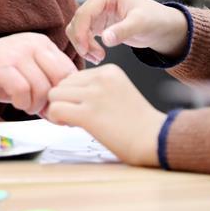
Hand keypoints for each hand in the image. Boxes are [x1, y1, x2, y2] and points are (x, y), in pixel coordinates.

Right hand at [0, 32, 77, 115]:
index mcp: (41, 44)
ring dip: (35, 104)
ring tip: (26, 106)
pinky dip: (22, 102)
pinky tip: (16, 102)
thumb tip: (64, 113)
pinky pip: (22, 88)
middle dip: (52, 100)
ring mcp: (15, 53)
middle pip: (59, 78)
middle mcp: (31, 44)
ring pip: (41, 86)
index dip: (65, 94)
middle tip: (40, 109)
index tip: (56, 107)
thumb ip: (45, 88)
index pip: (68, 70)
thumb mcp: (26, 77)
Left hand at [46, 64, 164, 166]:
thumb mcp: (118, 92)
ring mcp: (94, 95)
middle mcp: (101, 78)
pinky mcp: (88, 114)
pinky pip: (55, 109)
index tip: (83, 108)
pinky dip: (56, 119)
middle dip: (64, 100)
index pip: (74, 76)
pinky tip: (69, 126)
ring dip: (59, 108)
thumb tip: (65, 94)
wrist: (154, 139)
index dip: (73, 94)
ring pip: (54, 94)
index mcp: (109, 71)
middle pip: (62, 83)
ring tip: (74, 121)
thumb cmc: (137, 123)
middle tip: (76, 116)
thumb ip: (95, 88)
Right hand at [66, 0, 187, 62]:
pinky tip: (97, 56)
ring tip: (99, 58)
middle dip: (82, 41)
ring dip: (83, 45)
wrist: (162, 26)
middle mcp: (98, 0)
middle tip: (97, 57)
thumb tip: (106, 39)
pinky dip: (86, 47)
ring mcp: (97, 11)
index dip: (81, 32)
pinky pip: (83, 35)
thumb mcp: (141, 24)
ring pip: (77, 29)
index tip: (86, 50)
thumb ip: (123, 30)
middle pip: (77, 21)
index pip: (84, 12)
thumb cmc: (155, 19)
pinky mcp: (98, 23)